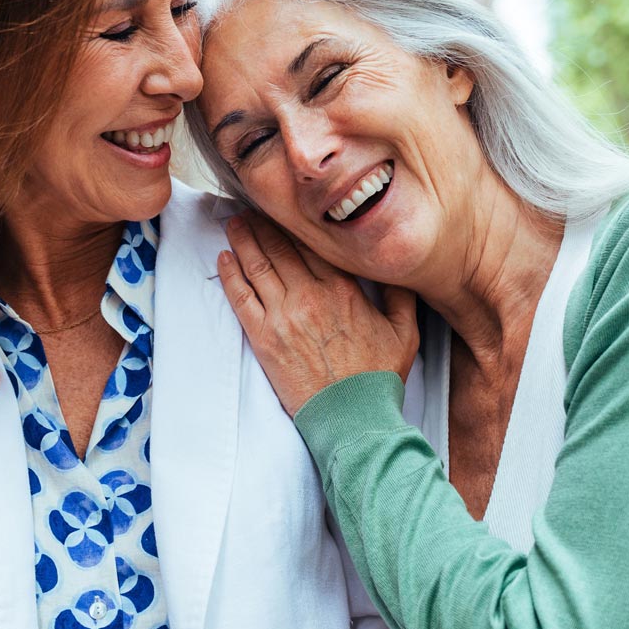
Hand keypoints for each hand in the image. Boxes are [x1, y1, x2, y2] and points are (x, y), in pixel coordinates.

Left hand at [218, 212, 418, 416]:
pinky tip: (223, 258)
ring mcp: (284, 316)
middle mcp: (310, 296)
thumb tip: (394, 266)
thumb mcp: (405, 332)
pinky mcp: (264, 338)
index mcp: (343, 289)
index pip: (311, 243)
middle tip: (250, 208)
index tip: (283, 209)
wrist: (354, 420)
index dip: (294, 223)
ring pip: (258, 266)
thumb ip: (400, 294)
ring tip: (233, 223)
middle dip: (262, 224)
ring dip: (242, 241)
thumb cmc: (378, 379)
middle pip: (279, 248)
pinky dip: (230, 274)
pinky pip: (241, 297)